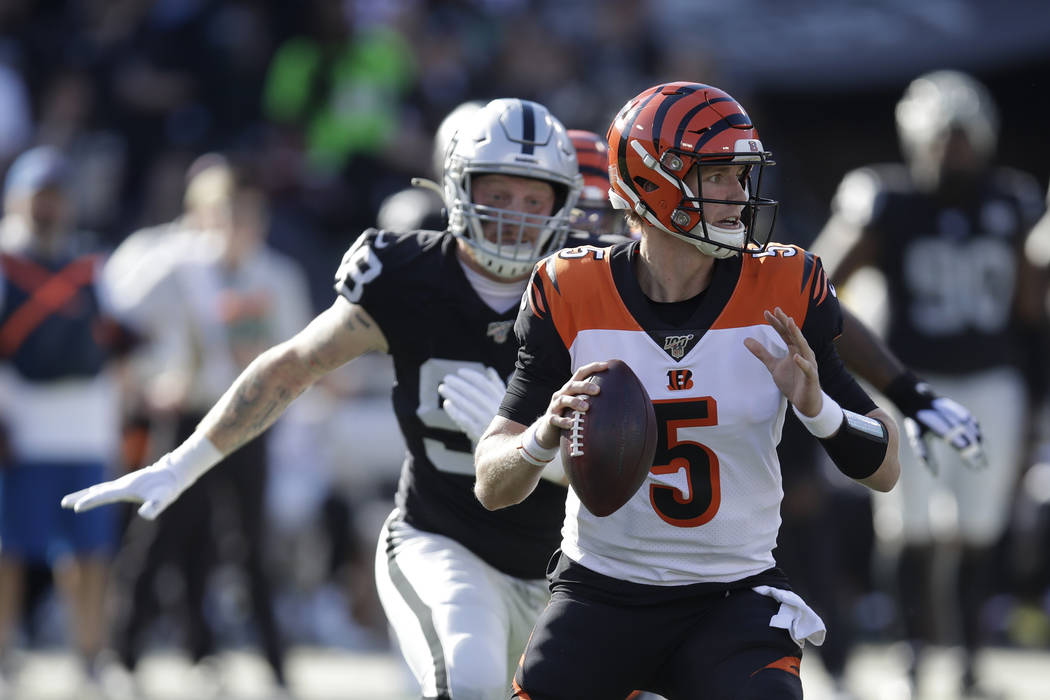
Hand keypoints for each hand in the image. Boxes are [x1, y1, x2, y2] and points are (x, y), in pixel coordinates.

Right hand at [61, 457, 182, 519]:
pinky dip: (98, 491)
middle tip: (64, 503)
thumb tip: (146, 514)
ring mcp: (125, 484)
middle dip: (80, 497)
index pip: (104, 496)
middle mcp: (122, 484)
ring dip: (87, 494)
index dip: (90, 502)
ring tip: (73, 500)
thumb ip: (155, 506)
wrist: (174, 473)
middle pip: (97, 491)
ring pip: (101, 488)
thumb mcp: (163, 499)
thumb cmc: (168, 488)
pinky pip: (109, 489)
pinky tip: (95, 493)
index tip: (76, 508)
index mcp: (126, 489)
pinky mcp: (129, 485)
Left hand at [438, 366, 506, 442]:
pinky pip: (464, 420)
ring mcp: (486, 421)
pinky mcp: (479, 433)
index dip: (471, 376)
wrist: (507, 447)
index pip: (484, 384)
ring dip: (453, 394)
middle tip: (446, 378)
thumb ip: (497, 385)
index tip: (459, 371)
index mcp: (501, 399)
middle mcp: (494, 408)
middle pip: (473, 392)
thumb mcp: (506, 402)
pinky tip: (446, 403)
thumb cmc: (505, 421)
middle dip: (458, 384)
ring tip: (442, 388)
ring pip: (466, 404)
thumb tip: (489, 370)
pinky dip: (455, 411)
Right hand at [539, 361, 608, 446]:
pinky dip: (563, 421)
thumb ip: (593, 399)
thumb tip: (620, 399)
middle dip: (584, 386)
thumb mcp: (580, 405)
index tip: (607, 365)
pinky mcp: (550, 419)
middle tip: (598, 390)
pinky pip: (556, 419)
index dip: (593, 367)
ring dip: (575, 402)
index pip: (581, 373)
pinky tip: (571, 424)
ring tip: (586, 407)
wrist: (548, 430)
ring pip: (563, 400)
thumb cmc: (570, 415)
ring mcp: (555, 407)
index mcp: (570, 388)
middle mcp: (562, 394)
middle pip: (572, 385)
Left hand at [744, 307, 821, 415]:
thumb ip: (762, 353)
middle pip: (794, 335)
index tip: (767, 312)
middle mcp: (803, 353)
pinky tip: (796, 357)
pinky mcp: (811, 377)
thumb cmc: (792, 382)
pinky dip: (802, 363)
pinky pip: (807, 369)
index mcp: (794, 350)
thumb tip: (746, 340)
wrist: (805, 402)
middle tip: (778, 310)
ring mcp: (809, 364)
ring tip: (790, 323)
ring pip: (804, 347)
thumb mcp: (773, 366)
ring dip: (797, 335)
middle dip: (786, 323)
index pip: (785, 333)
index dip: (777, 323)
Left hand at [905, 393, 985, 474]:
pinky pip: (972, 421)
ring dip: (979, 442)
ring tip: (983, 456)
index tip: (975, 466)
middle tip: (983, 464)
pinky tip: (980, 441)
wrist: (916, 398)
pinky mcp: (959, 410)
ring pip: (973, 429)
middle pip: (968, 437)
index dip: (968, 455)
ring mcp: (956, 413)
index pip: (957, 442)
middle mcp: (949, 418)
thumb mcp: (917, 439)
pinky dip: (977, 432)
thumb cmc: (917, 423)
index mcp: (938, 426)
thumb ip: (925, 455)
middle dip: (977, 451)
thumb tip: (934, 474)